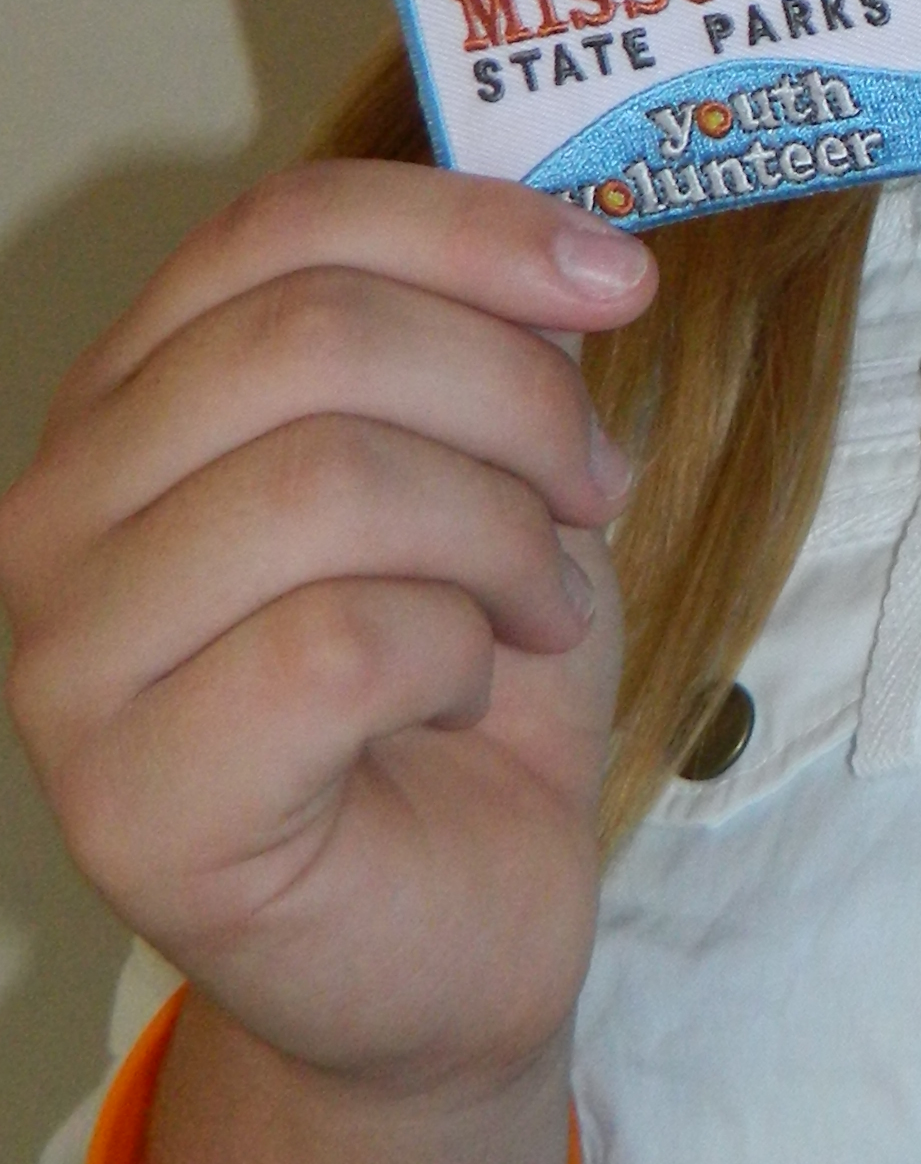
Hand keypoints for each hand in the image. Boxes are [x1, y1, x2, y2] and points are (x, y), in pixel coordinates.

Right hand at [0, 165, 654, 1109]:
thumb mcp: (489, 472)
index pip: (274, 228)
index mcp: (129, 402)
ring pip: (326, 481)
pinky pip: (339, 645)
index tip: (621, 278)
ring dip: (498, 535)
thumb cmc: (458, 689)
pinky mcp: (132, 801)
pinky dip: (454, 653)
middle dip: (509, 396)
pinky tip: (463, 691)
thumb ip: (481, 343)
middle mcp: (56, 516)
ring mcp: (69, 664)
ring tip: (539, 605)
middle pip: (308, 336)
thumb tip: (566, 240)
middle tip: (597, 488)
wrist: (452, 936)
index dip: (466, 227)